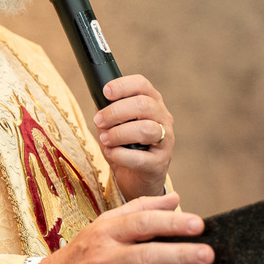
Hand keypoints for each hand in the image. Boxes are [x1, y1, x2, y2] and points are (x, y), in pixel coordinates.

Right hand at [25, 193, 212, 263]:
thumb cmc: (79, 257)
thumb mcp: (101, 226)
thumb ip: (139, 210)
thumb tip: (176, 199)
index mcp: (105, 235)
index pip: (141, 224)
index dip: (171, 223)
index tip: (198, 224)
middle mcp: (105, 262)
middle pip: (147, 257)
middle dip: (180, 255)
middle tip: (208, 254)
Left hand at [94, 75, 173, 199]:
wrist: (136, 179)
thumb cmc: (125, 147)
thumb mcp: (114, 125)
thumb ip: (108, 112)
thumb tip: (98, 104)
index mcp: (152, 102)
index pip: (142, 85)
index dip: (123, 85)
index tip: (105, 92)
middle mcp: (163, 118)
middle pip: (143, 105)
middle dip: (115, 112)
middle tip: (98, 121)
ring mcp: (165, 141)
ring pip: (146, 129)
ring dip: (119, 133)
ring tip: (105, 139)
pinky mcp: (160, 163)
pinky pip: (140, 158)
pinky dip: (120, 155)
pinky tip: (112, 154)